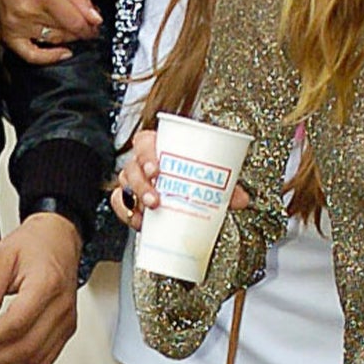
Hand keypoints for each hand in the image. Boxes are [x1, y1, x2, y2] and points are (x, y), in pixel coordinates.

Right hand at [0, 0, 100, 64]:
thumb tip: (94, 17)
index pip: (76, 21)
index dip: (90, 26)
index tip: (95, 25)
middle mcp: (28, 11)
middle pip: (66, 31)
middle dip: (80, 29)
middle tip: (86, 24)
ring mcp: (16, 25)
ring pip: (53, 40)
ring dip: (67, 37)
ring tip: (71, 29)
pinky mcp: (7, 34)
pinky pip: (31, 55)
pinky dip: (49, 57)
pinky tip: (61, 52)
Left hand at [0, 213, 79, 363]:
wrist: (58, 239)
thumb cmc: (33, 244)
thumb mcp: (0, 258)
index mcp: (46, 283)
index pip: (15, 324)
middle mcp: (61, 306)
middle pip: (25, 347)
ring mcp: (66, 320)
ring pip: (35, 358)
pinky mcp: (66, 329)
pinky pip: (44, 358)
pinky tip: (1, 358)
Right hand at [109, 128, 251, 228]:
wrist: (184, 191)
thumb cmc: (191, 174)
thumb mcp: (208, 176)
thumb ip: (225, 187)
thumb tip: (242, 199)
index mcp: (157, 146)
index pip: (143, 142)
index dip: (146, 154)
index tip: (157, 169)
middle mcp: (142, 162)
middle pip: (131, 167)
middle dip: (142, 184)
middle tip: (156, 199)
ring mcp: (134, 181)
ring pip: (124, 185)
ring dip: (136, 199)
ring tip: (150, 211)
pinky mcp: (131, 200)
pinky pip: (121, 204)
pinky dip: (128, 214)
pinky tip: (140, 222)